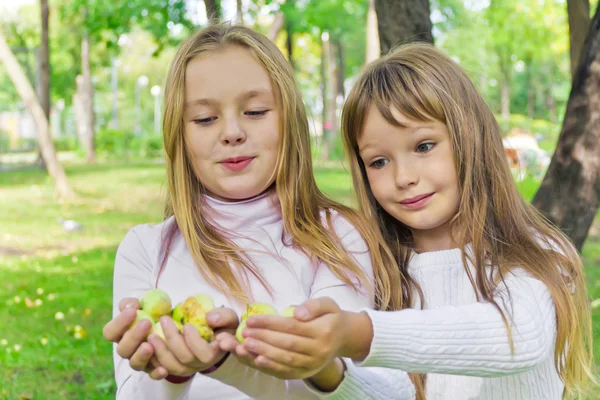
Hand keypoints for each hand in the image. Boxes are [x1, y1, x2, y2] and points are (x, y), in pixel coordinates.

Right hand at [103, 298, 166, 379]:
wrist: (171, 326)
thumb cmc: (153, 314)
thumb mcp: (145, 304)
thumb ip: (135, 303)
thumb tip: (132, 306)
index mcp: (120, 334)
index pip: (110, 332)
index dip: (119, 323)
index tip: (133, 311)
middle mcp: (127, 349)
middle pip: (122, 349)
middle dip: (133, 336)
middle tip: (146, 323)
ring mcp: (139, 361)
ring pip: (134, 363)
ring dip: (141, 355)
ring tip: (149, 345)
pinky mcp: (153, 370)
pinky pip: (153, 374)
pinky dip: (157, 373)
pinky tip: (164, 369)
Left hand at [147, 307, 238, 377]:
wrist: (215, 336)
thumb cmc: (222, 326)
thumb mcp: (230, 318)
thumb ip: (224, 316)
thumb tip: (210, 318)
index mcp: (215, 353)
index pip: (205, 354)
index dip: (194, 342)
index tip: (187, 325)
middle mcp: (200, 364)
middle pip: (184, 359)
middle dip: (173, 339)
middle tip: (164, 320)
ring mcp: (186, 368)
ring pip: (171, 366)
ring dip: (160, 350)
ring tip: (152, 334)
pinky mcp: (174, 367)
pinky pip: (161, 368)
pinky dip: (153, 358)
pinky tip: (148, 344)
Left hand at [230, 297, 349, 378]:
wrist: (343, 338)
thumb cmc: (331, 317)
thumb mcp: (328, 304)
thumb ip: (313, 305)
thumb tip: (297, 313)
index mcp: (323, 331)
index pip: (292, 327)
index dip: (270, 323)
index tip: (251, 319)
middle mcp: (319, 351)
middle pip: (286, 344)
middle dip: (262, 338)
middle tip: (244, 332)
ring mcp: (313, 365)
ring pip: (285, 360)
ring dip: (263, 353)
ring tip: (245, 345)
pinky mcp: (306, 373)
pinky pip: (286, 372)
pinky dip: (270, 367)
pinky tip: (256, 360)